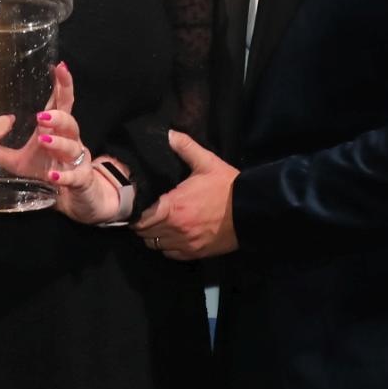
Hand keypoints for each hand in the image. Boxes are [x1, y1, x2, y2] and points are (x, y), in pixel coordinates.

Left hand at [0, 63, 127, 224]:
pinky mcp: (81, 180)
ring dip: (59, 142)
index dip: (62, 85)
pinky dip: (65, 176)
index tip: (59, 66)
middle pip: (70, 122)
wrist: (74, 199)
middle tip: (41, 116)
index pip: (60, 103)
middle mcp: (70, 141)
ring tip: (45, 139)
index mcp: (56, 130)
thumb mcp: (17, 162)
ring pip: (73, 146)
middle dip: (58, 116)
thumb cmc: (46, 171)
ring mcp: (77, 161)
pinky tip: (54, 176)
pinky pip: (75, 176)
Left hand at [135, 128, 237, 259]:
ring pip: (155, 245)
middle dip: (143, 224)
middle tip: (146, 214)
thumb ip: (186, 147)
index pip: (141, 218)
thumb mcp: (207, 162)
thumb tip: (169, 134)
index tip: (137, 207)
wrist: (251, 210)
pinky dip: (167, 247)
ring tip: (158, 225)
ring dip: (154, 236)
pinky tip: (172, 236)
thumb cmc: (227, 186)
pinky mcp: (196, 253)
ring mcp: (185, 243)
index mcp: (174, 206)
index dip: (136, 213)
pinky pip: (171, 255)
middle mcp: (176, 228)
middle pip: (145, 233)